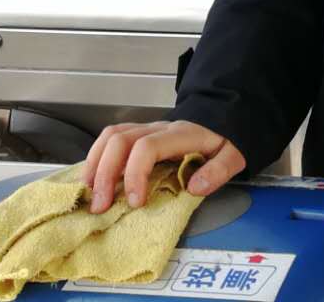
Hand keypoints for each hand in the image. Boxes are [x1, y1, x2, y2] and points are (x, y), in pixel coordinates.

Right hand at [83, 119, 244, 212]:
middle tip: (101, 206)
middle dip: (105, 174)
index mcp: (181, 134)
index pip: (147, 147)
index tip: (135, 202)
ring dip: (95, 165)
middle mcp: (159, 128)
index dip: (135, 174)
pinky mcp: (139, 134)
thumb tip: (195, 187)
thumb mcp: (234, 155)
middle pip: (120, 140)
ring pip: (110, 136)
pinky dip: (96, 159)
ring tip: (90, 193)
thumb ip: (218, 171)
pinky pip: (110, 139)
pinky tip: (93, 179)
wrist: (222, 118)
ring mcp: (146, 128)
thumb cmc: (223, 140)